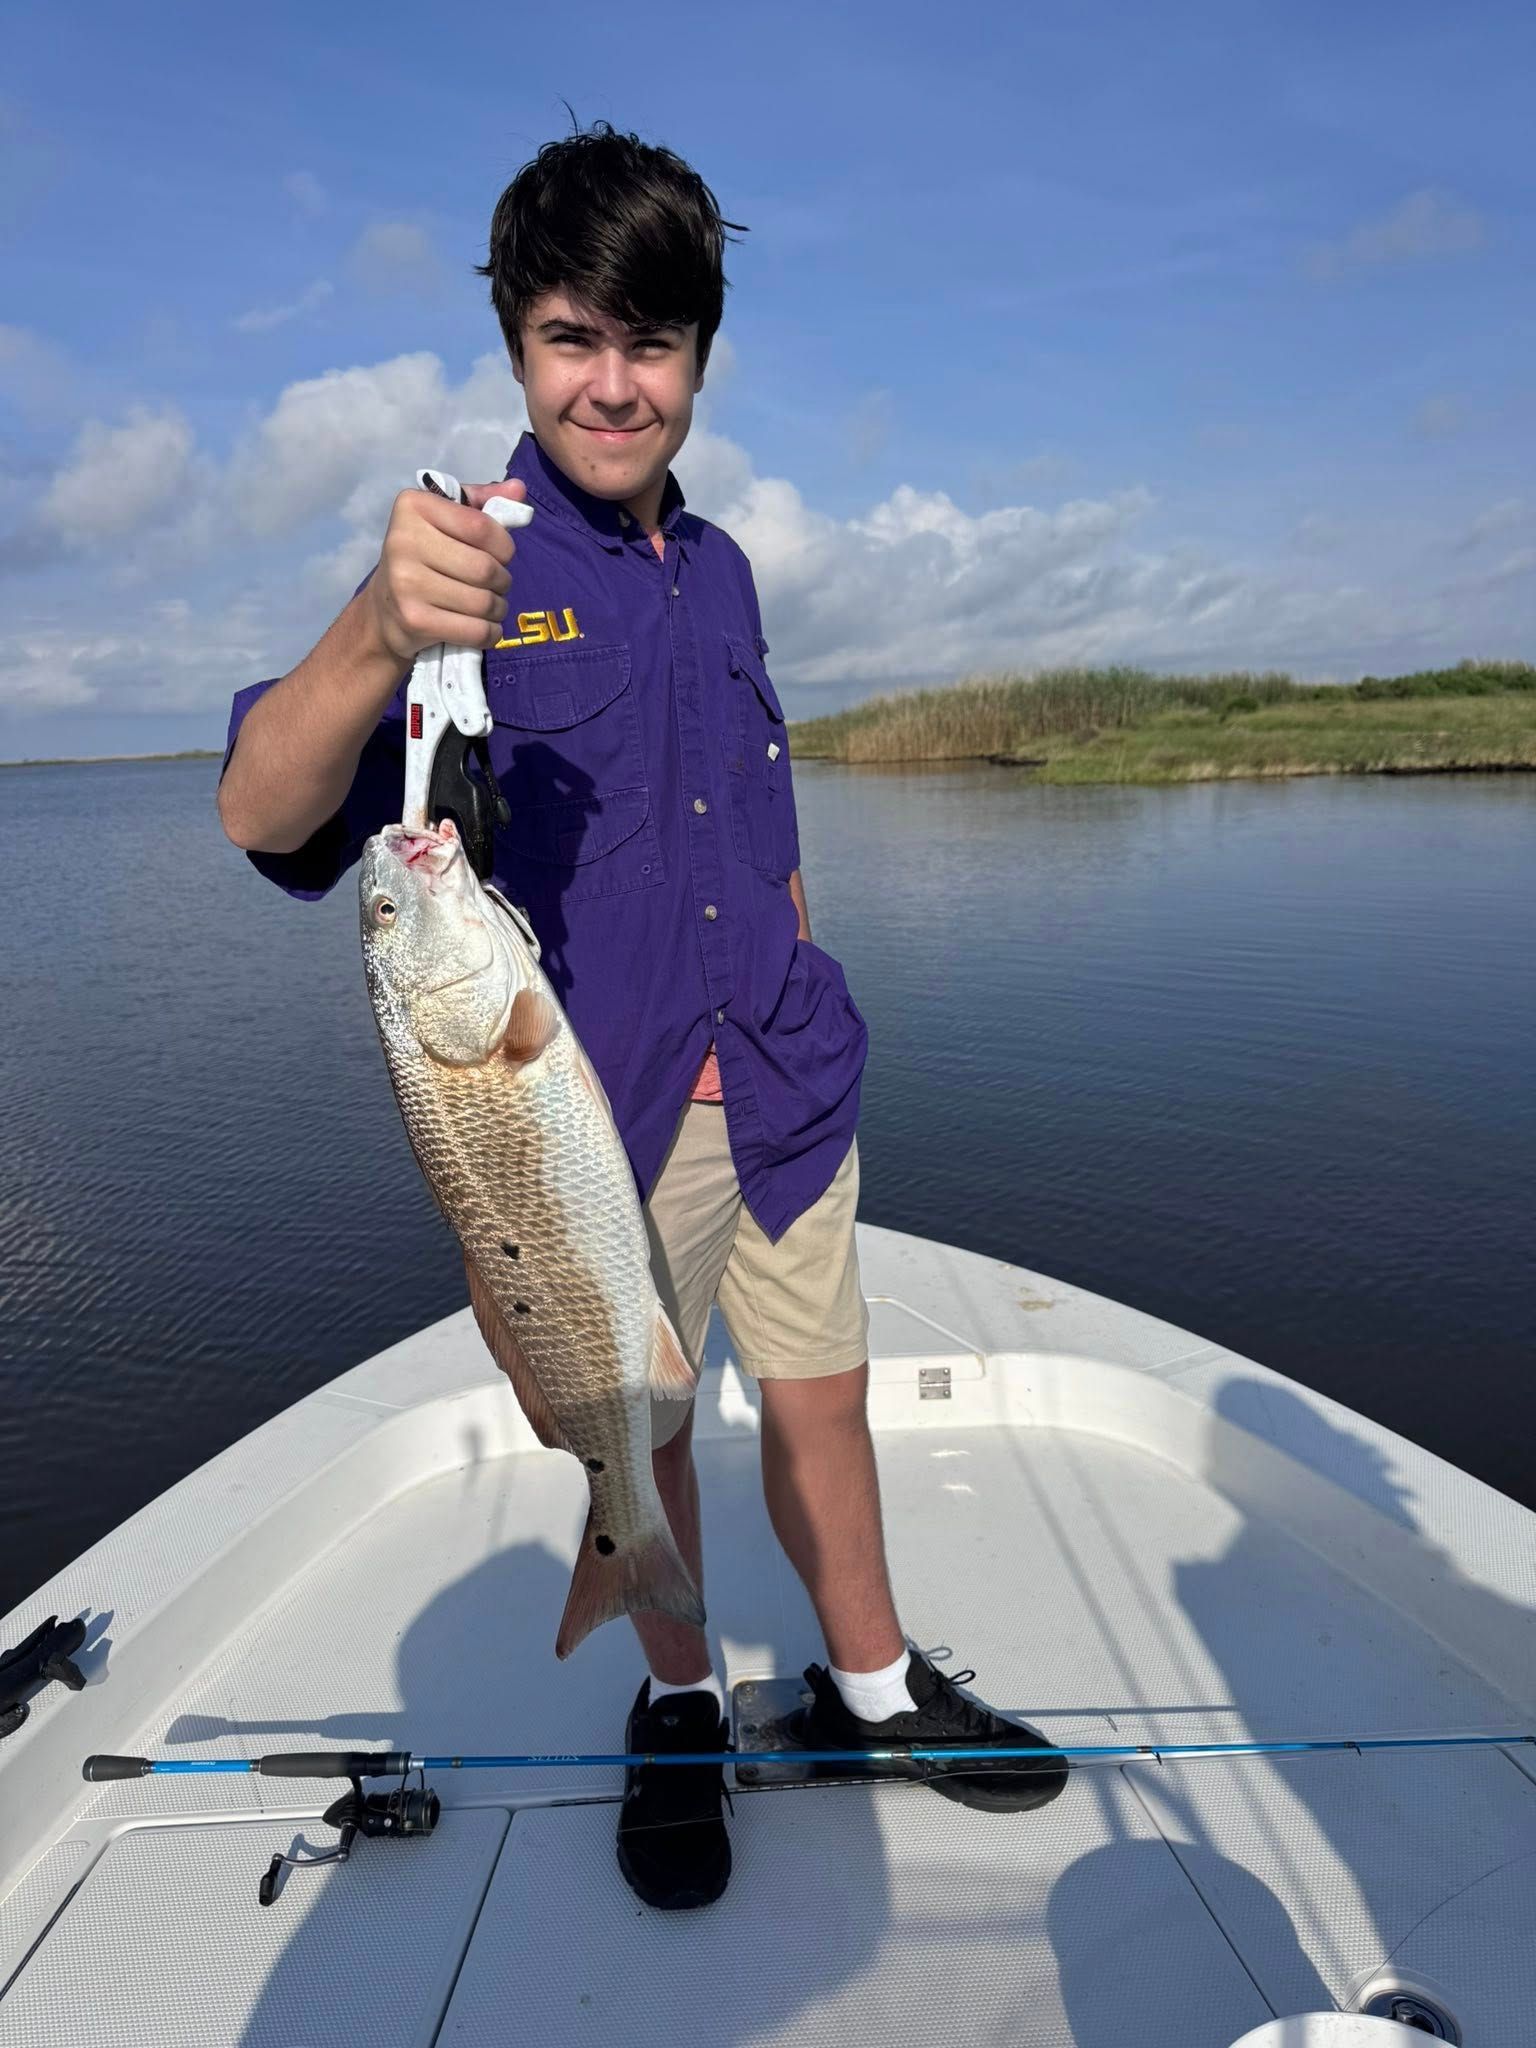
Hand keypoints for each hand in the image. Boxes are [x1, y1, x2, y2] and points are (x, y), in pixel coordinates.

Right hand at [359, 478, 528, 666]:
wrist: (384, 610)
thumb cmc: (424, 557)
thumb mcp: (446, 519)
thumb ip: (481, 503)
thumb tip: (518, 489)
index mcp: (413, 506)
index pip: (482, 526)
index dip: (504, 546)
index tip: (500, 554)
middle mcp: (403, 541)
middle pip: (485, 568)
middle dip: (503, 581)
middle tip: (496, 585)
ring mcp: (406, 583)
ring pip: (484, 602)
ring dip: (499, 608)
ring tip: (490, 606)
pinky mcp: (414, 620)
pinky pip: (475, 630)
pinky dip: (490, 633)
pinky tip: (484, 627)